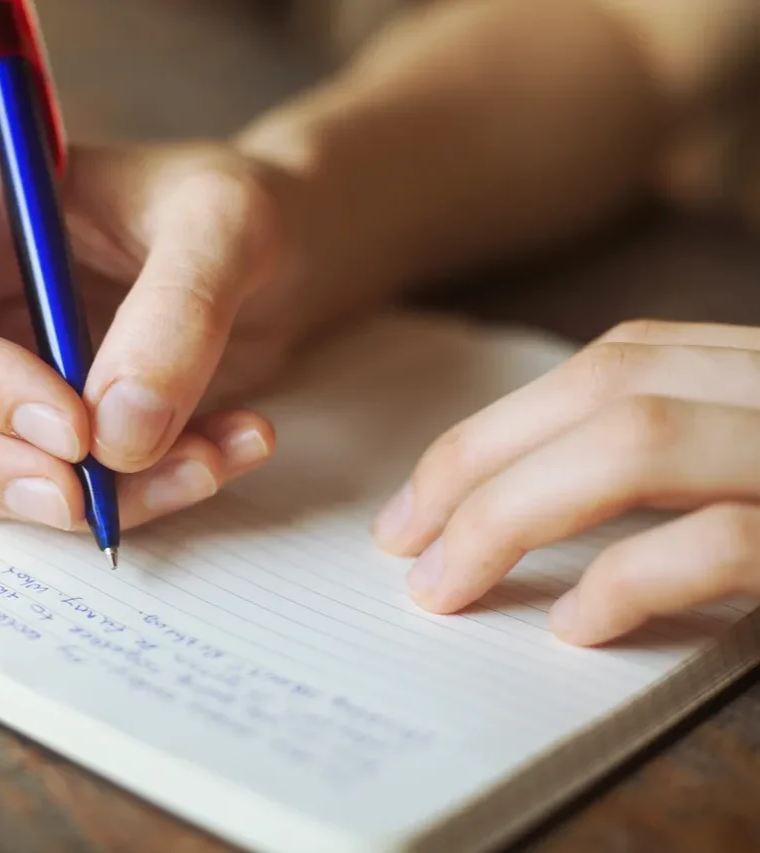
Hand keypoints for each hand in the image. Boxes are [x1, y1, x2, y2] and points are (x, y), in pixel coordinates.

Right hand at [0, 132, 322, 531]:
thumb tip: (116, 434)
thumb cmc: (234, 212)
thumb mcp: (230, 223)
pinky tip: (213, 460)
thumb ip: (179, 313)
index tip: (74, 431)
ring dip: (71, 498)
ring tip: (201, 464)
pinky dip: (125, 501)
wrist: (277, 257)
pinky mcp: (16, 430)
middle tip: (80, 501)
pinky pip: (32, 491)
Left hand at [372, 319, 759, 645]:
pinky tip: (575, 626)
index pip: (622, 361)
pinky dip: (628, 580)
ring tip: (445, 586)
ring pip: (636, 442)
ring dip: (510, 515)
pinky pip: (719, 542)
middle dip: (477, 461)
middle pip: (607, 387)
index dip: (507, 423)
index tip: (422, 496)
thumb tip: (539, 505)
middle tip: (400, 539)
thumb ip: (698, 459)